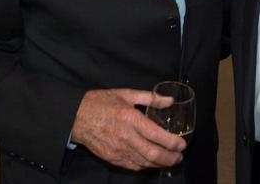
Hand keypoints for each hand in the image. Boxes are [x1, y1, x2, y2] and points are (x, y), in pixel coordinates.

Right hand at [71, 88, 185, 170]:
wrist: (76, 116)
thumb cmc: (101, 102)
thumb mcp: (127, 94)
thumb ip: (150, 98)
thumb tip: (169, 100)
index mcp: (130, 118)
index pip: (156, 135)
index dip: (172, 142)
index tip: (182, 144)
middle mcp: (125, 137)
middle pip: (153, 154)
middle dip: (170, 158)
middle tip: (179, 157)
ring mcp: (118, 150)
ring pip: (144, 162)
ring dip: (159, 164)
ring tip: (170, 160)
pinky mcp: (112, 158)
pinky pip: (132, 166)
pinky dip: (145, 166)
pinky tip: (152, 162)